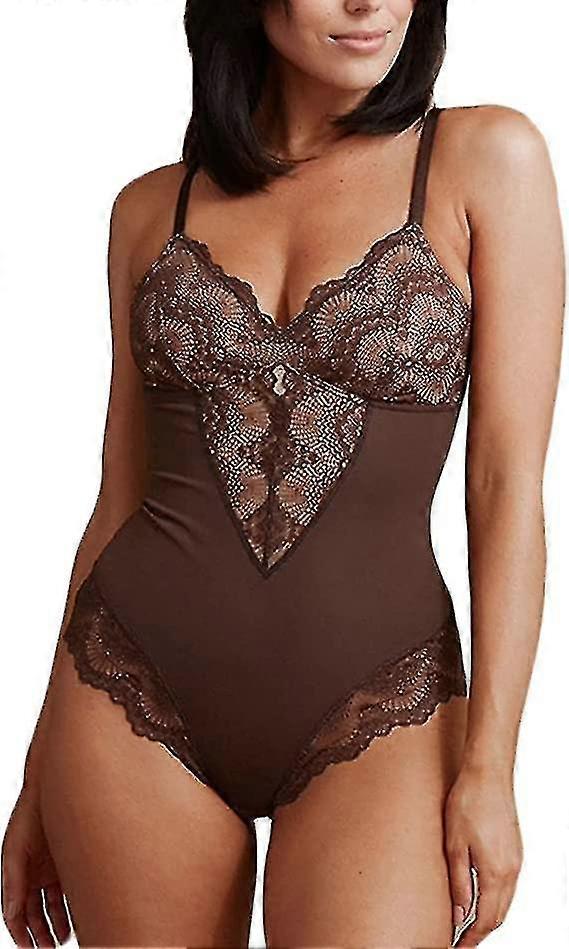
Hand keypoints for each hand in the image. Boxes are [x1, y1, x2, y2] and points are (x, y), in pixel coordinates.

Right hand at [2, 783, 70, 946]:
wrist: (58, 787)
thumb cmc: (31, 814)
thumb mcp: (16, 850)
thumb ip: (13, 883)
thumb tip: (12, 914)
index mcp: (20, 874)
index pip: (17, 913)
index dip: (22, 933)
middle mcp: (37, 875)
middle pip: (37, 915)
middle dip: (41, 935)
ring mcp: (55, 870)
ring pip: (54, 907)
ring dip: (57, 925)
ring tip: (63, 938)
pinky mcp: (73, 862)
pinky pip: (71, 892)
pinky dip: (72, 907)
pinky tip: (77, 919)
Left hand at [444, 764, 522, 945]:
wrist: (488, 773)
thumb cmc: (468, 802)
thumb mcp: (454, 845)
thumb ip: (459, 883)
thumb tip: (459, 915)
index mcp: (496, 873)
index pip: (486, 920)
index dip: (471, 938)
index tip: (456, 946)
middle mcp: (511, 871)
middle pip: (499, 915)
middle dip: (480, 932)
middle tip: (459, 940)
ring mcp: (516, 860)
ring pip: (505, 901)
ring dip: (488, 916)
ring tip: (466, 923)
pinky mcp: (514, 850)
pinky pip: (508, 885)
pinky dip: (495, 899)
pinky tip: (480, 896)